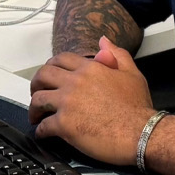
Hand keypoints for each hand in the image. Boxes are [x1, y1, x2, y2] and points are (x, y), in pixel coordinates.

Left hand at [28, 37, 154, 165]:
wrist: (141, 133)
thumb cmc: (138, 107)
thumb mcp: (132, 74)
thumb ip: (117, 54)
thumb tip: (103, 41)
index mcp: (90, 69)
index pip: (61, 59)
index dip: (51, 66)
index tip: (50, 76)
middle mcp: (75, 82)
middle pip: (43, 75)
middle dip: (36, 84)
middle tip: (37, 93)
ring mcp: (68, 103)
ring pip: (38, 100)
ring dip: (34, 108)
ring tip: (36, 116)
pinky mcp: (64, 125)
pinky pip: (43, 126)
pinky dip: (41, 130)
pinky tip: (44, 133)